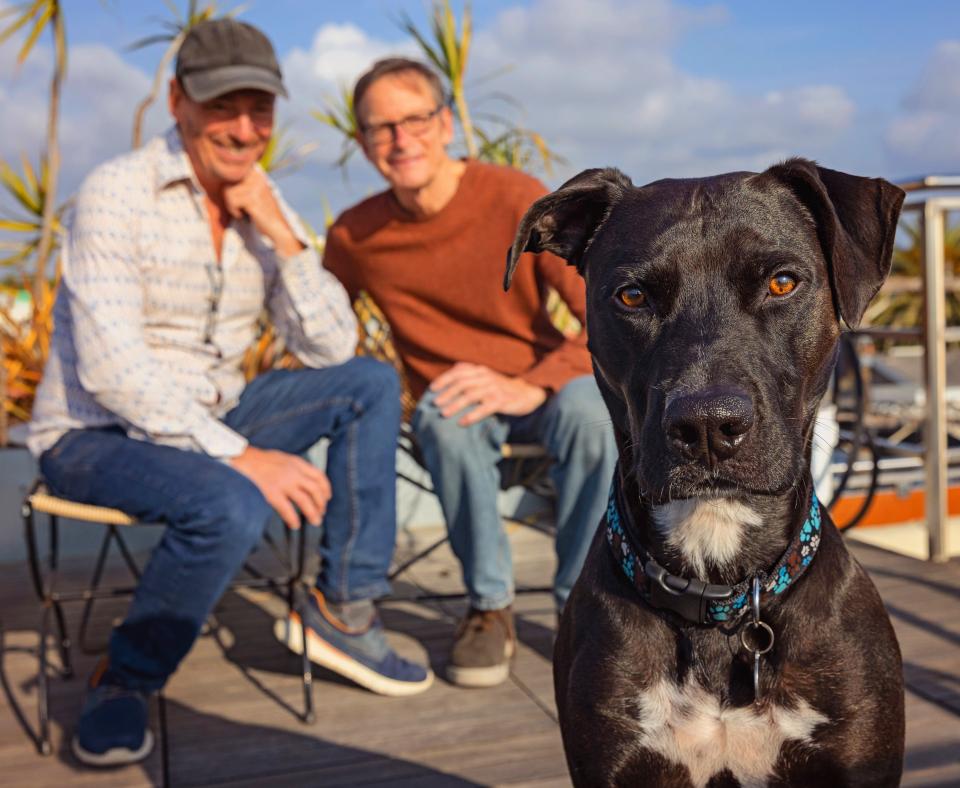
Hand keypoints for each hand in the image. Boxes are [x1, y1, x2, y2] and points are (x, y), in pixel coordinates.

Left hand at [223, 168, 303, 257]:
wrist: (278, 229)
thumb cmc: (263, 213)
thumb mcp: (254, 193)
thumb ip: (242, 184)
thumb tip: (222, 179)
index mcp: (258, 174)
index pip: (232, 176)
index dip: (232, 190)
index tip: (241, 201)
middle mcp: (258, 178)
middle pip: (228, 183)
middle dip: (230, 197)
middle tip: (241, 208)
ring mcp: (256, 188)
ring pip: (228, 192)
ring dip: (232, 205)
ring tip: (243, 212)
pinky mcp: (253, 199)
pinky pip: (232, 201)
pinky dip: (235, 211)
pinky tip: (244, 216)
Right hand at [229, 446, 330, 529]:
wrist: (239, 459)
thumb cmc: (257, 460)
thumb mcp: (280, 458)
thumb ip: (293, 467)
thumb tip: (303, 479)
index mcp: (296, 463)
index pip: (318, 476)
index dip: (326, 488)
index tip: (327, 497)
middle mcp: (293, 472)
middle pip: (315, 490)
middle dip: (321, 503)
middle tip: (321, 513)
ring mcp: (283, 483)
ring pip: (305, 501)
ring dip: (313, 513)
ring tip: (315, 521)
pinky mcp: (272, 493)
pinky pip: (288, 509)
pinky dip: (293, 519)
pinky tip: (295, 525)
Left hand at [430, 363, 547, 425]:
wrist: (526, 393)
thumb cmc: (501, 386)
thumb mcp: (487, 375)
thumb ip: (471, 372)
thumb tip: (453, 369)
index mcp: (480, 370)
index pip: (458, 372)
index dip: (444, 379)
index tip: (432, 389)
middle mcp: (486, 377)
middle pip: (462, 384)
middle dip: (447, 394)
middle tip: (435, 404)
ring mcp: (494, 389)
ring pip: (471, 395)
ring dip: (456, 405)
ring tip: (444, 414)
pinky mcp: (501, 401)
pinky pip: (484, 408)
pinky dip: (472, 415)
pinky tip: (462, 422)